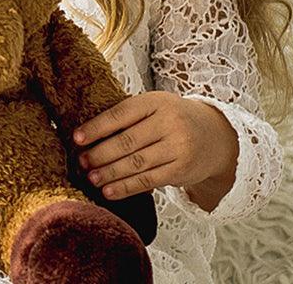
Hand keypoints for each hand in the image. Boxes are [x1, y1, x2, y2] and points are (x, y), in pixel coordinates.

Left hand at [73, 91, 238, 207]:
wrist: (215, 136)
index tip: (77, 138)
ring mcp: (177, 146)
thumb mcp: (158, 107)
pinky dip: (125, 187)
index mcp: (158, 101)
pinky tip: (108, 191)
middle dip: (100, 153)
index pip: (122, 113)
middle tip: (82, 162)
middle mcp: (170, 121)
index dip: (97, 126)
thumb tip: (90, 133)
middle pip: (127, 140)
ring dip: (109, 173)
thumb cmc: (176, 120)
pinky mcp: (180, 169)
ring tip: (91, 178)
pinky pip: (148, 180)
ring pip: (136, 163)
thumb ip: (131, 116)